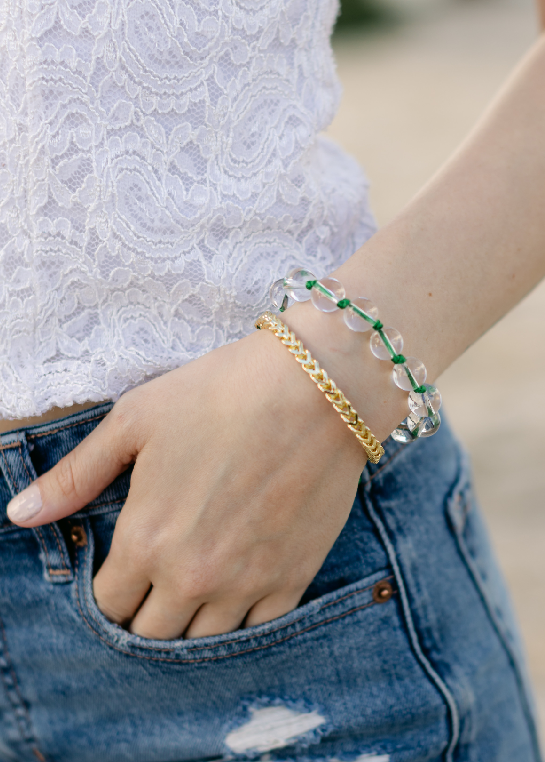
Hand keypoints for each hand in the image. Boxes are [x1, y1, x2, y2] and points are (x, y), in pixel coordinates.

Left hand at [7, 326, 370, 639]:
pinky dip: (241, 621)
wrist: (315, 388)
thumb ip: (76, 475)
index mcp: (145, 539)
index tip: (122, 573)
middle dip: (146, 613)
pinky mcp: (293, 578)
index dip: (110, 592)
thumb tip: (19, 515)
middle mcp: (192, 576)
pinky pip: (258, 632)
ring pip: (203, 642)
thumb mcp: (135, 421)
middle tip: (157, 582)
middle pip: (153, 634)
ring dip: (192, 623)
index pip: (109, 604)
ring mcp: (246, 584)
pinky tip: (238, 592)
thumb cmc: (219, 394)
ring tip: (195, 590)